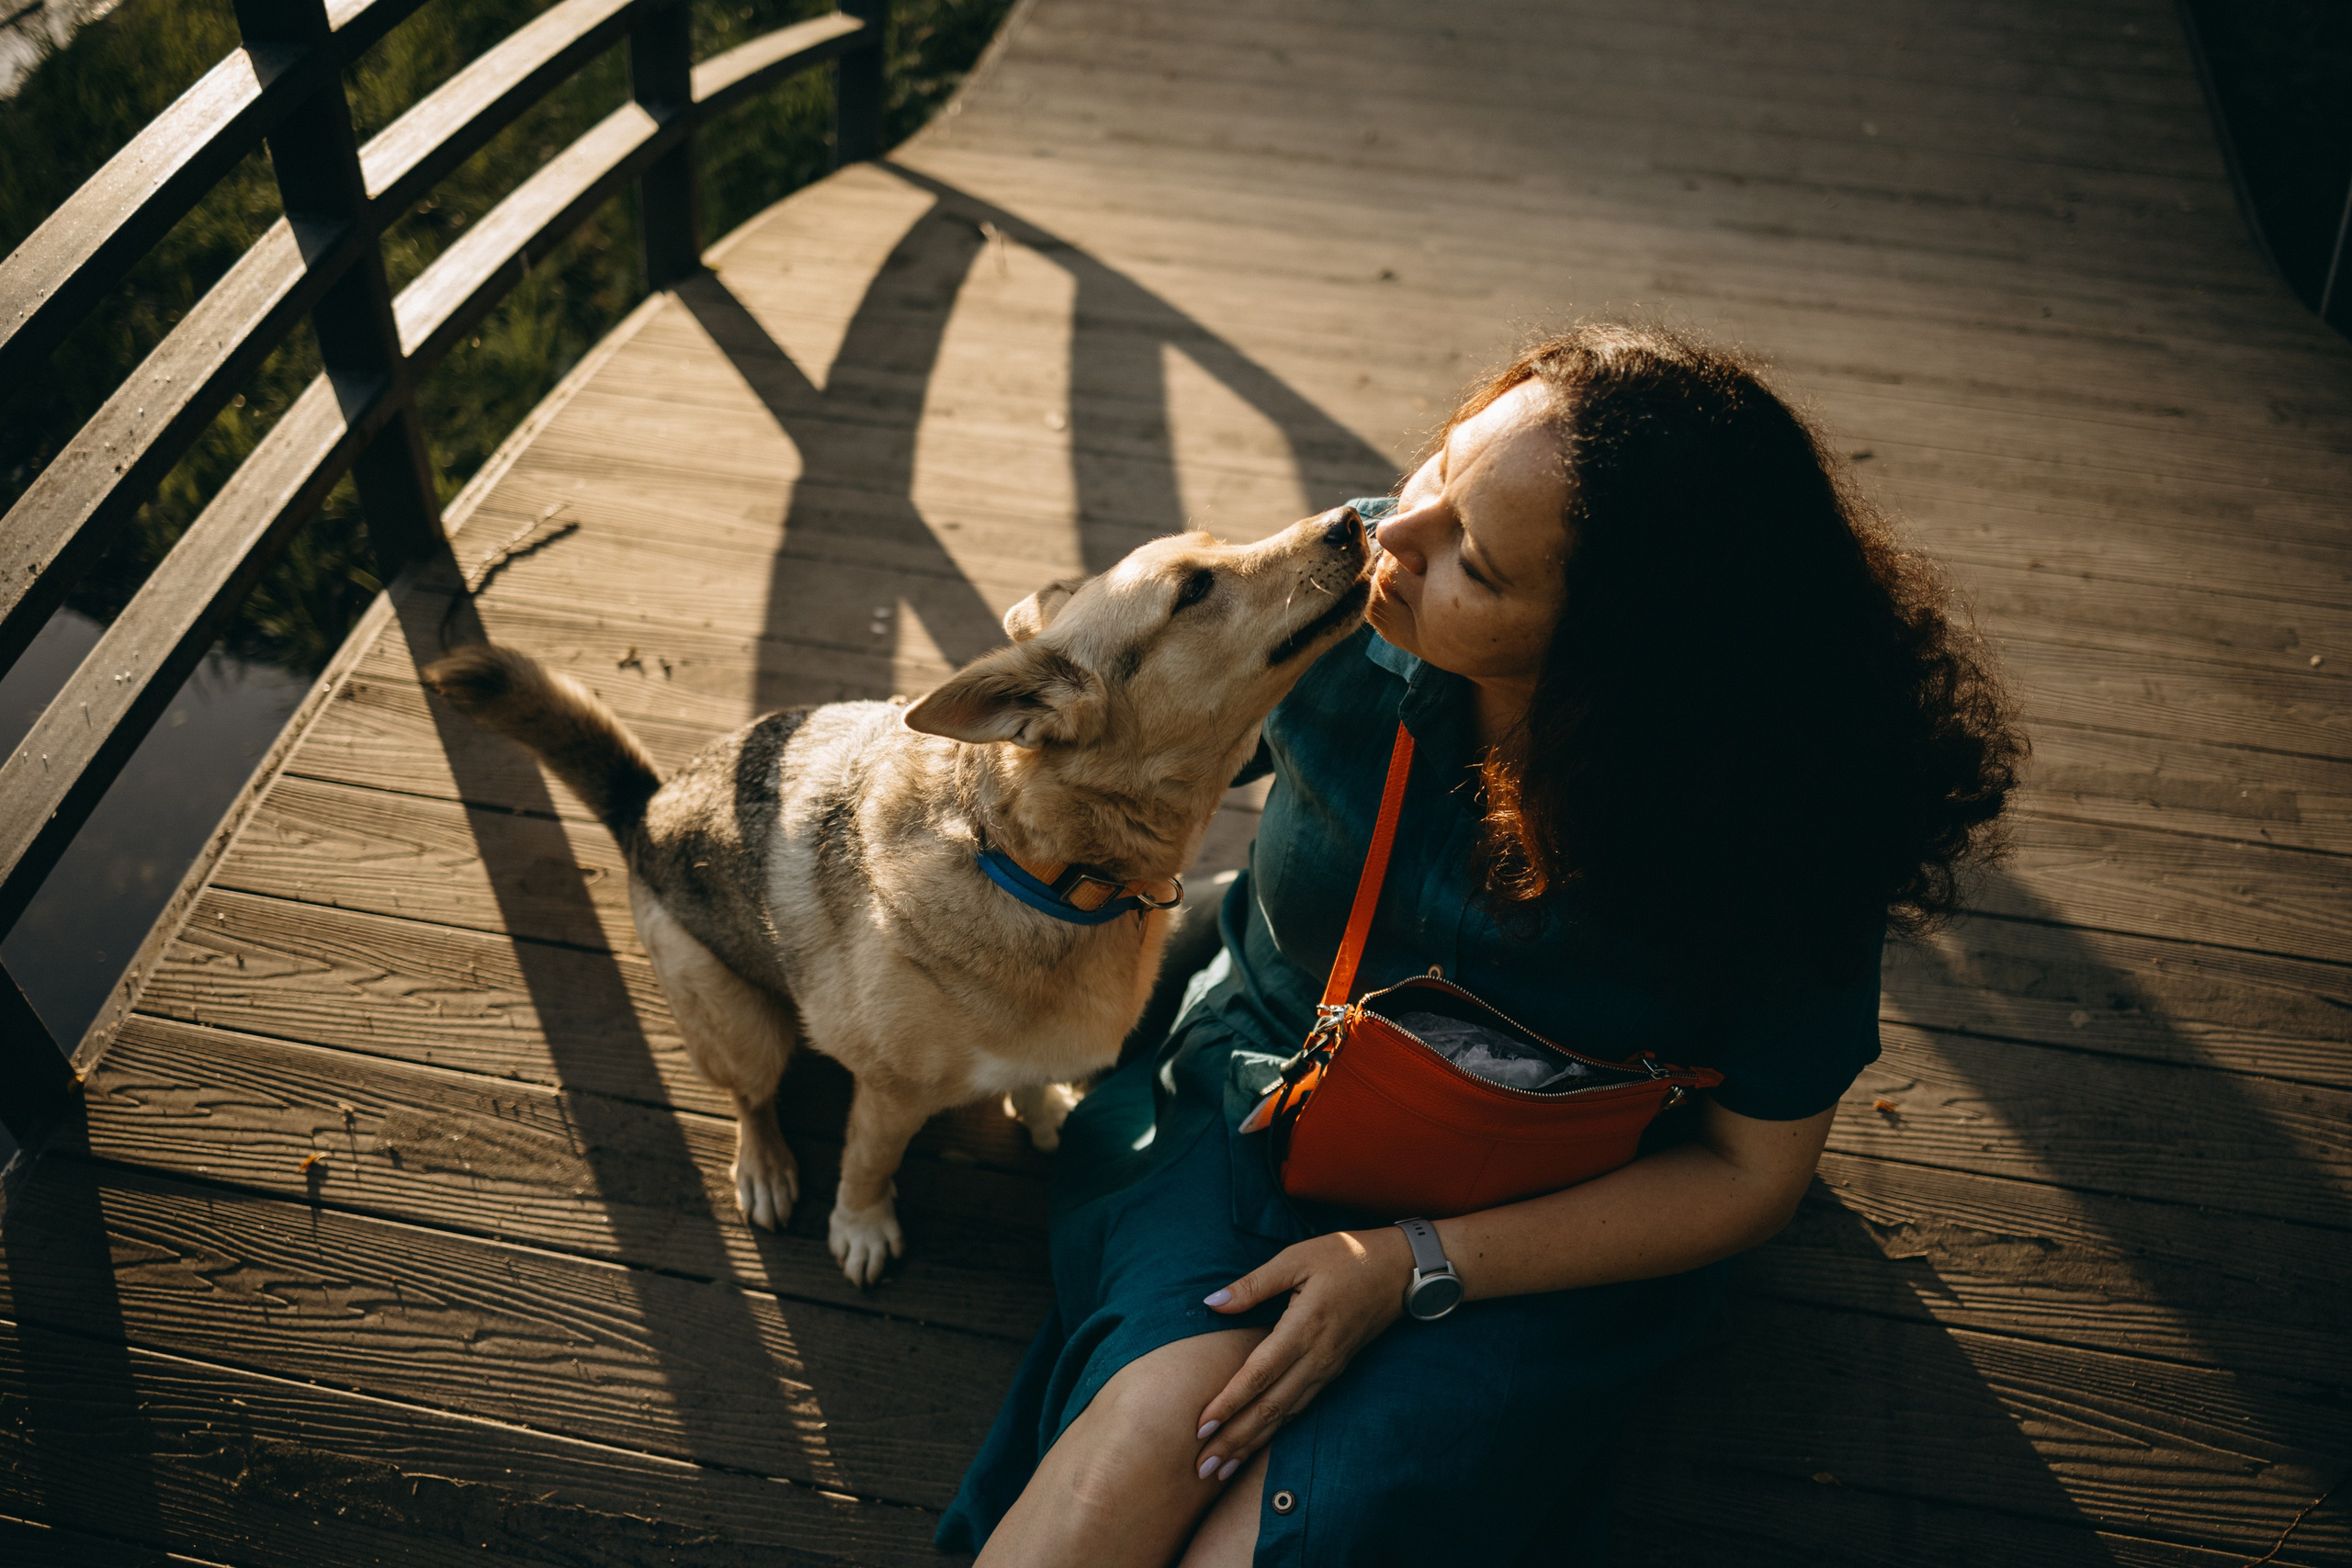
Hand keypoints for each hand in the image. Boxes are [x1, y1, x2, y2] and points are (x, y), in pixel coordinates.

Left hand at [1190, 1228, 1413, 1481]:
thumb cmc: (1345, 1257)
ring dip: (1252, 1443)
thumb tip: (1212, 1301)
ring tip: (1222, 1468)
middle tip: (1202, 1467)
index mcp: (1304, 1327)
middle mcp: (1317, 1357)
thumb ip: (1253, 1284)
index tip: (1200, 1427)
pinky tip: (1256, 1443)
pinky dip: (1275, 1430)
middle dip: (1235, 1439)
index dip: (1229, 1403)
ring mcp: (1328, 1368)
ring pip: (1285, 1414)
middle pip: (1270, 1407)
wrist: (1399, 1271)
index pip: (1259, 1374)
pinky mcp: (1333, 1372)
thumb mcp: (1296, 1257)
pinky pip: (1300, 1408)